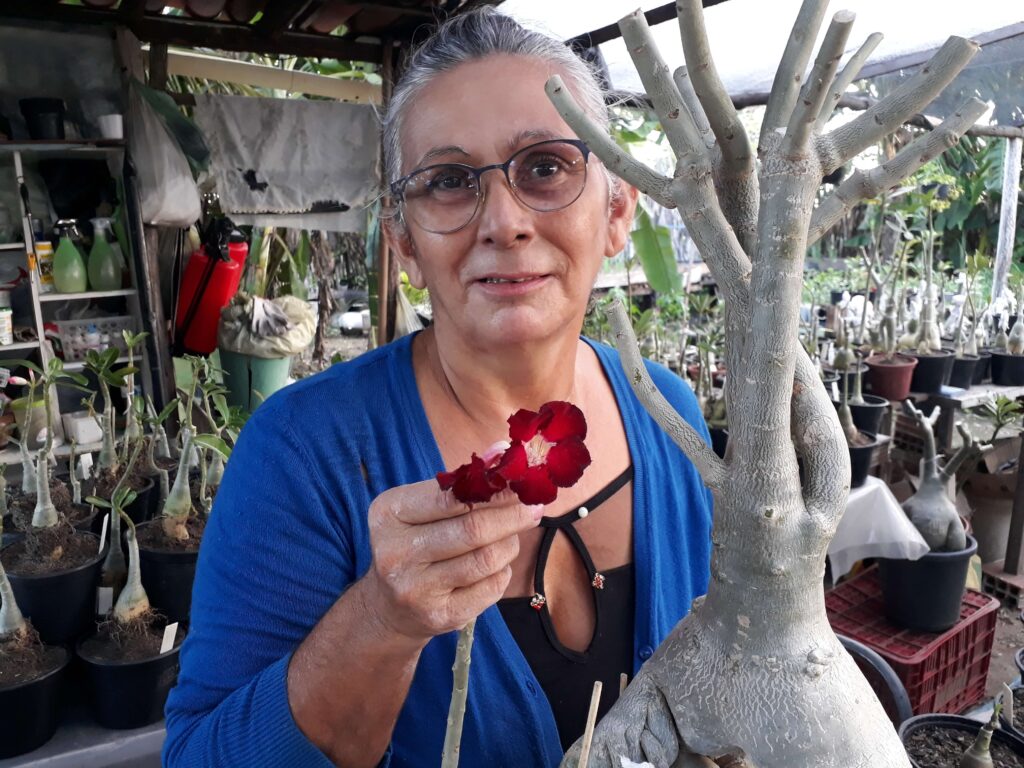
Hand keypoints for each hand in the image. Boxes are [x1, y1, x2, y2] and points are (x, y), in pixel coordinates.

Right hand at [363, 480, 542, 643]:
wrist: (389, 606)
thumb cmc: (416, 542)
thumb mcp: (425, 507)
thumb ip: (462, 480)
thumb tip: (503, 452)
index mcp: (388, 514)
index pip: (449, 497)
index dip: (492, 488)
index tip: (520, 481)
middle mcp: (395, 552)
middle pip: (472, 529)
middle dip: (512, 516)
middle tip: (534, 506)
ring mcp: (416, 589)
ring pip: (486, 559)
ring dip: (509, 544)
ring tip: (513, 535)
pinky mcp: (440, 616)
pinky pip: (490, 588)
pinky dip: (503, 572)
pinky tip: (497, 565)